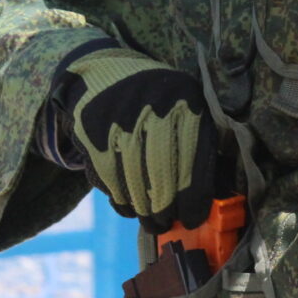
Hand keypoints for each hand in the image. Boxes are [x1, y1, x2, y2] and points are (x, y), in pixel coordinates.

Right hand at [53, 45, 216, 230]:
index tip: (192, 219)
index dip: (193, 195)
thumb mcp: (186, 108)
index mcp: (186, 99)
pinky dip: (119, 198)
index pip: (193, 156)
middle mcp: (154, 104)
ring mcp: (120, 116)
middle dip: (165, 206)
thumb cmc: (158, 102)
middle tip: (166, 224)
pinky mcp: (92, 129)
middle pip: (161, 169)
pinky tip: (129, 207)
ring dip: (142, 207)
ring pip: (132, 176)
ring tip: (150, 221)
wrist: (106, 73)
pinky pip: (107, 175)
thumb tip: (205, 201)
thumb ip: (197, 145)